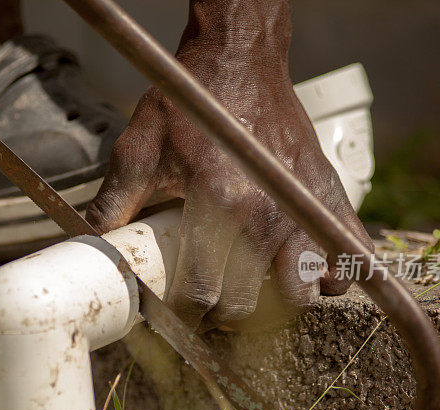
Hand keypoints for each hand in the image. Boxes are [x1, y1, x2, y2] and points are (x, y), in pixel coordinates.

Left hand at [86, 0, 372, 328]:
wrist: (241, 60)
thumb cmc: (192, 103)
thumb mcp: (139, 148)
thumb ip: (114, 201)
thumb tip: (92, 243)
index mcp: (219, 205)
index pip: (204, 294)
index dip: (186, 318)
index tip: (177, 316)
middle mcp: (268, 215)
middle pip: (249, 305)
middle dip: (222, 315)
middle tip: (207, 305)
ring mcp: (306, 209)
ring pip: (302, 294)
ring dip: (275, 302)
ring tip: (252, 286)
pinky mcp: (331, 198)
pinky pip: (346, 260)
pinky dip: (328, 276)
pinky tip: (300, 267)